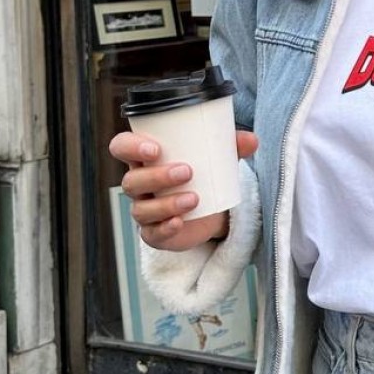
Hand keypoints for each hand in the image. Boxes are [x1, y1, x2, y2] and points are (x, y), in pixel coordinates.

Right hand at [108, 130, 258, 251]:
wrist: (210, 209)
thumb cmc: (204, 174)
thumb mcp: (218, 158)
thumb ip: (233, 146)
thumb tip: (251, 140)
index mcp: (146, 159)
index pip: (122, 147)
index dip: (130, 146)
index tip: (154, 148)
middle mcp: (140, 184)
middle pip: (132, 180)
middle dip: (157, 176)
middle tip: (187, 171)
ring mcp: (146, 210)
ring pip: (142, 208)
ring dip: (166, 203)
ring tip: (194, 199)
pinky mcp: (155, 233)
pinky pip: (152, 233)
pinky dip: (166, 228)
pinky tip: (180, 222)